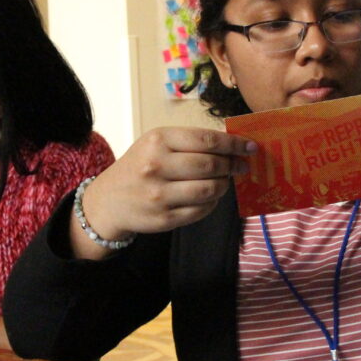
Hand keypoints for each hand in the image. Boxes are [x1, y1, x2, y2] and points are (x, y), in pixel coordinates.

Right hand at [79, 127, 256, 242]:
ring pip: (209, 190)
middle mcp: (157, 166)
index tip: (251, 147)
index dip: (234, 144)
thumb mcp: (156, 144)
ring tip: (224, 181)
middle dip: (233, 165)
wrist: (109, 201)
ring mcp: (159, 195)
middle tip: (242, 166)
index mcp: (157, 141)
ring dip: (224, 185)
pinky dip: (212, 203)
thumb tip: (233, 144)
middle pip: (210, 165)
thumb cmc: (139, 166)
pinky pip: (201, 211)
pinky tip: (210, 197)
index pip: (206, 140)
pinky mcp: (164, 219)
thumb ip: (190, 142)